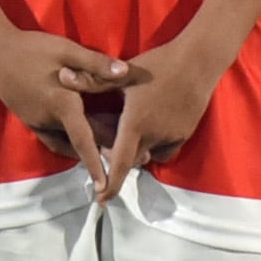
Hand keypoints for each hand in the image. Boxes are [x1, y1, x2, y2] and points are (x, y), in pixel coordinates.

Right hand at [0, 20, 131, 172]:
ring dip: (85, 147)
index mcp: (62, 104)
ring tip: (106, 150)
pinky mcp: (29, 120)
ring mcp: (37, 122)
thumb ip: (96, 64)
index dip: (96, 163)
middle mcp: (49, 120)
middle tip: (125, 159)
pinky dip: (68, 142)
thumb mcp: (67, 50)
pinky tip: (78, 137)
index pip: (84, 140)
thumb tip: (125, 73)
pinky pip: (53, 138)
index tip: (105, 186)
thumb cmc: (32, 49)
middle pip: (80, 142)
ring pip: (66, 142)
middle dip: (101, 153)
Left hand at [95, 33, 239, 200]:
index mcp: (136, 124)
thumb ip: (91, 80)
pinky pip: (167, 148)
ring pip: (151, 154)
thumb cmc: (159, 64)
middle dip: (121, 159)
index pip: (120, 163)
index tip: (100, 200)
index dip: (110, 184)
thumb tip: (61, 77)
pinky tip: (153, 125)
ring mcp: (172, 136)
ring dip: (140, 150)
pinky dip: (157, 144)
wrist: (199, 60)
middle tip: (110, 145)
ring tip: (132, 131)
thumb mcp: (124, 73)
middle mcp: (154, 136)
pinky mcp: (186, 132)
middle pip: (134, 159)